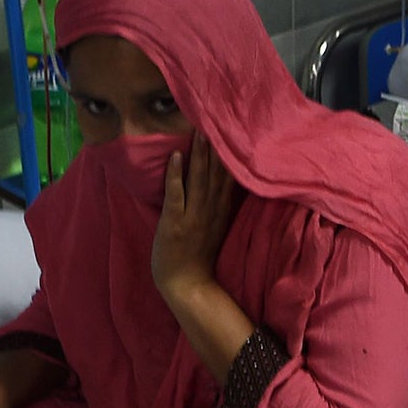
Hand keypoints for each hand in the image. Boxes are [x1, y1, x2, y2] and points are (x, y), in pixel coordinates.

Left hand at [151, 133, 239, 301]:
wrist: (187, 286)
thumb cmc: (198, 258)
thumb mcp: (216, 229)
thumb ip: (220, 206)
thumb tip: (222, 182)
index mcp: (222, 212)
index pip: (229, 179)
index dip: (230, 156)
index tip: (232, 133)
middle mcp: (211, 212)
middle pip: (217, 175)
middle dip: (217, 148)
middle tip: (217, 121)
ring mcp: (193, 218)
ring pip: (199, 180)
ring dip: (200, 155)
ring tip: (200, 131)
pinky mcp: (175, 224)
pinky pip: (176, 195)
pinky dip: (176, 176)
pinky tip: (176, 156)